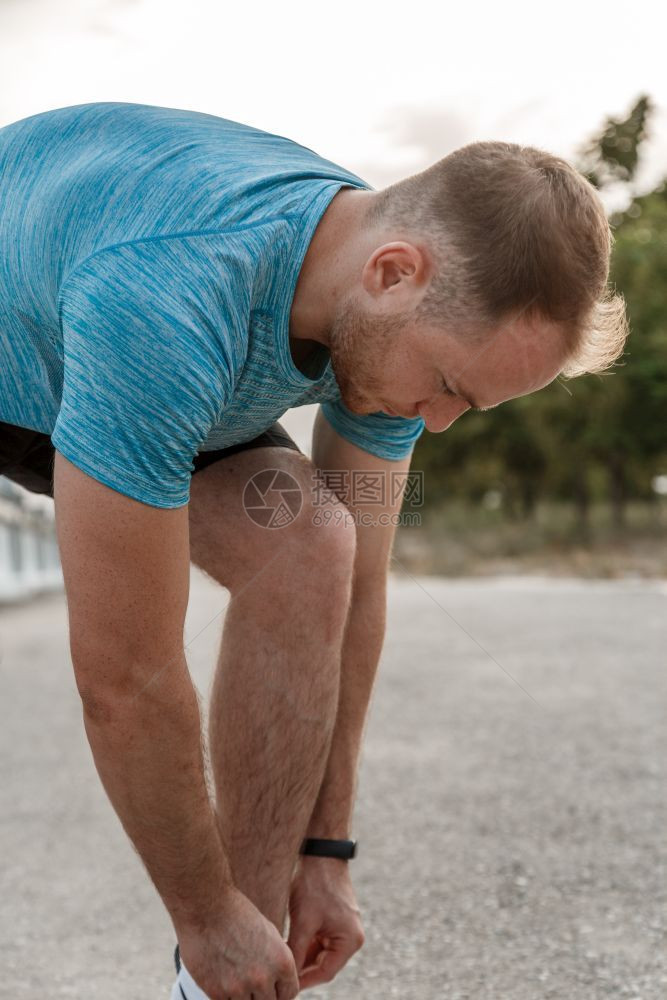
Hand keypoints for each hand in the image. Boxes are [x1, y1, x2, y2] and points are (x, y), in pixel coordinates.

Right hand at [176, 885, 299, 999]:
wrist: (206, 906)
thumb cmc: (237, 913)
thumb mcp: (268, 933)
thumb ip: (276, 961)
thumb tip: (277, 982)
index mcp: (282, 961)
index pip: (289, 993)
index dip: (280, 991)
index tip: (272, 988)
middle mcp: (263, 978)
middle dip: (263, 995)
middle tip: (252, 983)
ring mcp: (239, 987)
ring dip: (243, 997)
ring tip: (236, 979)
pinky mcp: (216, 991)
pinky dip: (225, 996)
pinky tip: (221, 980)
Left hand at [286, 857, 364, 990]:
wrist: (322, 853)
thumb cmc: (315, 885)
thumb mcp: (303, 921)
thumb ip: (296, 952)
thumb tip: (287, 976)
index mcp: (350, 941)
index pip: (325, 973)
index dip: (302, 981)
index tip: (283, 985)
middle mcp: (351, 937)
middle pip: (323, 965)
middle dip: (301, 969)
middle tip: (278, 975)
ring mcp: (344, 928)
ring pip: (319, 954)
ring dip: (301, 956)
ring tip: (279, 960)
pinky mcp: (335, 920)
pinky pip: (319, 940)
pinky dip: (304, 943)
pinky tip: (286, 944)